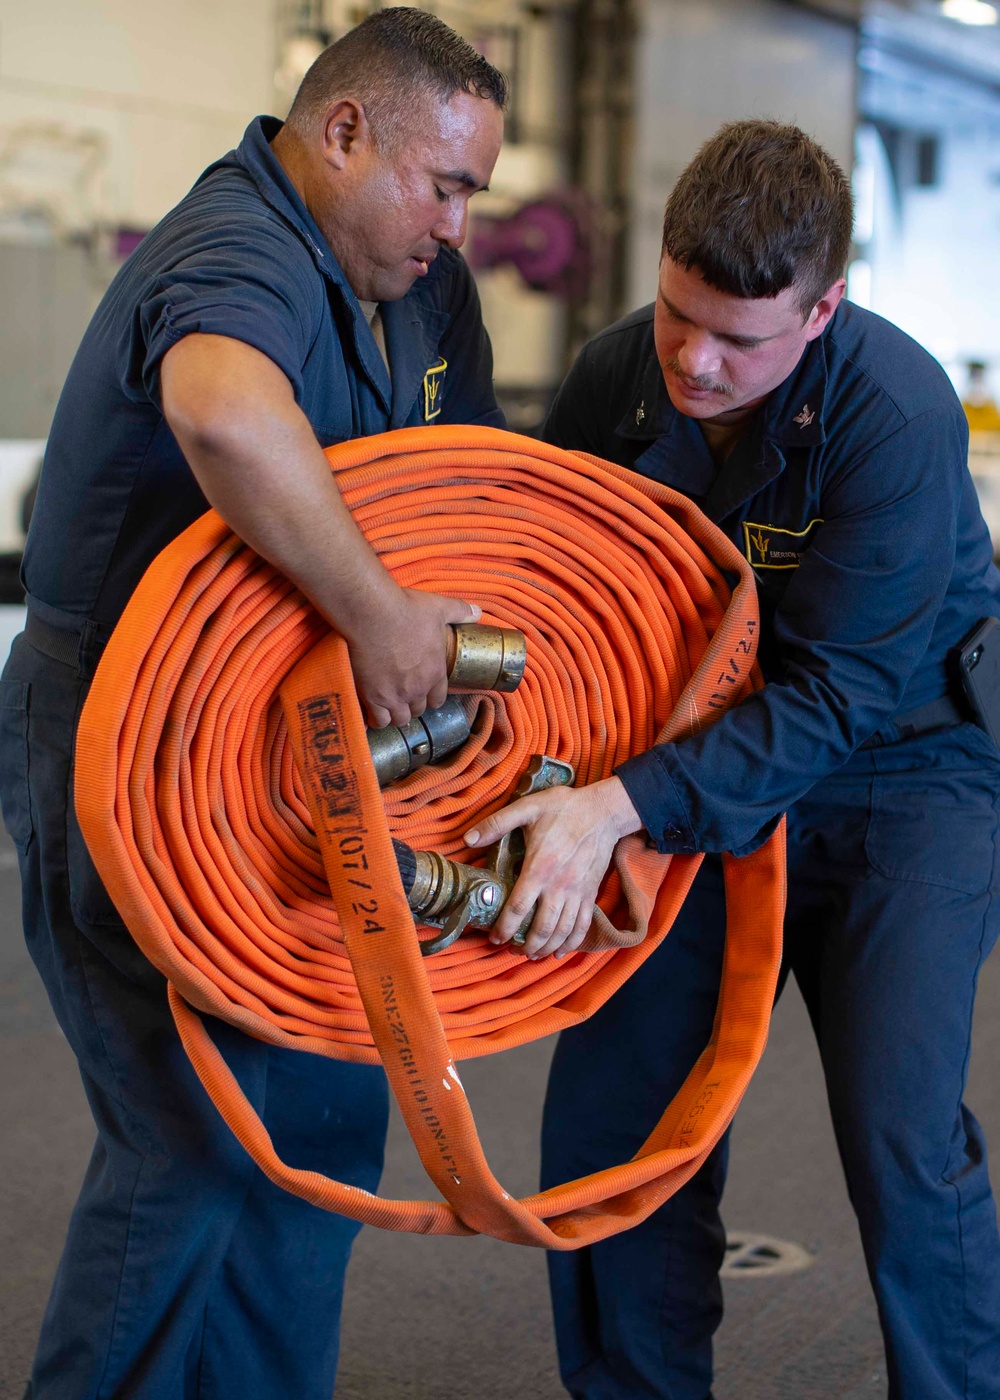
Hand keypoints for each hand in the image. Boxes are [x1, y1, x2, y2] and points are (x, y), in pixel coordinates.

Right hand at [347, 587, 480, 728]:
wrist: (372, 613)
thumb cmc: (406, 610)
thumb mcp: (439, 607)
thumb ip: (460, 611)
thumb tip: (477, 612)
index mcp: (435, 672)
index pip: (438, 699)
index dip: (431, 698)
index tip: (423, 693)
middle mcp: (418, 688)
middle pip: (418, 710)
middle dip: (412, 705)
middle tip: (402, 695)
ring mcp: (395, 695)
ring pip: (400, 719)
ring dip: (396, 714)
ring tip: (387, 706)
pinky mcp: (373, 697)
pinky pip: (379, 720)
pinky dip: (376, 719)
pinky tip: (372, 712)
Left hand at [464, 777, 642, 959]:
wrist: (602, 811)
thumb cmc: (563, 808)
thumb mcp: (527, 808)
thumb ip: (497, 823)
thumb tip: (468, 839)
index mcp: (539, 868)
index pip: (518, 908)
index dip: (504, 928)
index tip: (495, 938)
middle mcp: (558, 886)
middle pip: (541, 928)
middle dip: (525, 946)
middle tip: (511, 951)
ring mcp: (577, 892)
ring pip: (561, 931)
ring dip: (545, 948)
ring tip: (531, 955)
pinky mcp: (590, 893)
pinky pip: (582, 925)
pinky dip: (571, 943)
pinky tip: (559, 951)